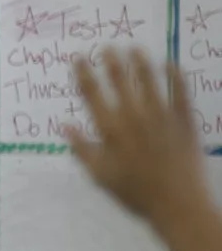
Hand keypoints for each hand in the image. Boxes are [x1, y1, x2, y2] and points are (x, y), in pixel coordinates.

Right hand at [66, 49, 213, 232]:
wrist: (178, 203)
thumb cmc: (134, 193)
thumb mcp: (100, 175)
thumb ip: (82, 149)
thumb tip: (65, 126)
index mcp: (110, 129)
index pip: (92, 94)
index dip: (84, 73)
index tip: (79, 58)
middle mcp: (134, 116)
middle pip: (119, 80)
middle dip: (111, 61)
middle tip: (107, 47)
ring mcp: (161, 115)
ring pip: (149, 80)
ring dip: (140, 62)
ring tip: (134, 48)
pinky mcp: (184, 119)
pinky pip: (180, 91)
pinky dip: (175, 75)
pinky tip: (170, 64)